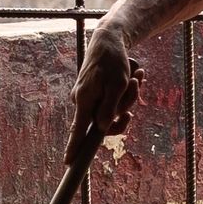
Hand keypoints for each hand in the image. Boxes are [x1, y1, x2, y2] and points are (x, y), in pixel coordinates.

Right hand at [69, 29, 141, 164]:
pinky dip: (123, 93)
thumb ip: (110, 108)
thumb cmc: (113, 60)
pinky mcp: (94, 94)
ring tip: (134, 76)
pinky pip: (112, 102)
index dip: (74, 148)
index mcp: (85, 100)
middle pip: (104, 122)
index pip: (78, 130)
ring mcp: (88, 98)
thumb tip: (102, 128)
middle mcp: (83, 101)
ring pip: (111, 112)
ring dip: (127, 98)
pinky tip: (132, 76)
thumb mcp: (118, 84)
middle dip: (124, 108)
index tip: (67, 163)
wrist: (108, 39)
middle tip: (133, 85)